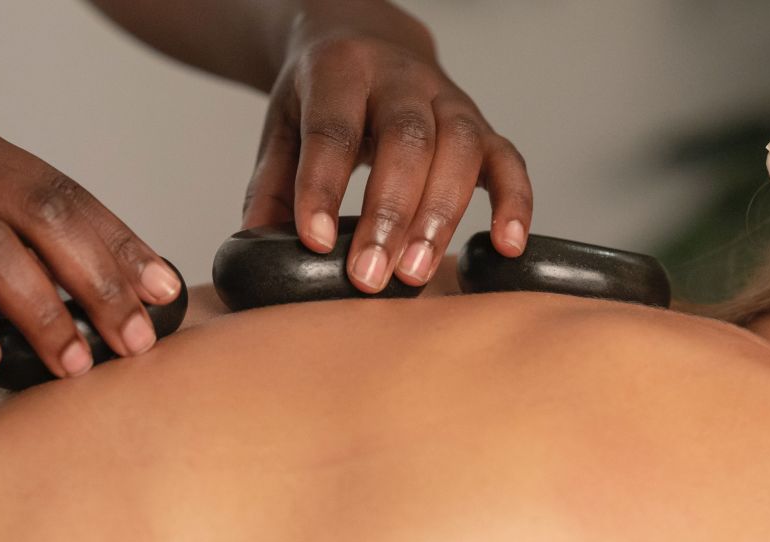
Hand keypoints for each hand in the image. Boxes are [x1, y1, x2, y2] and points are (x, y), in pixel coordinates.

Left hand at [241, 1, 532, 292]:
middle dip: (388, 213)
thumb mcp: (282, 125)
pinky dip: (514, 202)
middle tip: (369, 275)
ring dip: (440, 216)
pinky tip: (506, 246)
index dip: (323, 187)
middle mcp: (401, 78)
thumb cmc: (321, 94)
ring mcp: (448, 98)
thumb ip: (270, 186)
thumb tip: (255, 249)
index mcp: (341, 70)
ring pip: (459, 148)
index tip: (315, 242)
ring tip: (415, 273)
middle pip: (406, 140)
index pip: (333, 128)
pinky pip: (507, 159)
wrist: (364, 39)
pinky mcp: (481, 124)